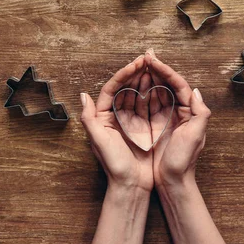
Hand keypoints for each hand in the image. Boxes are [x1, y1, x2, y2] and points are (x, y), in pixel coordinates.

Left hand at [80, 55, 153, 191]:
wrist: (131, 185)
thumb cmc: (114, 164)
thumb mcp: (99, 141)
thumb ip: (89, 118)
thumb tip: (84, 95)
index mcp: (102, 117)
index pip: (111, 88)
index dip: (123, 74)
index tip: (136, 63)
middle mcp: (114, 117)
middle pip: (124, 88)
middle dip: (135, 73)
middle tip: (147, 59)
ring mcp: (129, 122)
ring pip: (137, 95)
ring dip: (144, 80)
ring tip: (154, 67)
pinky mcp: (142, 128)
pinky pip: (147, 107)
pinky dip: (152, 95)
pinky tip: (160, 85)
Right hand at [145, 49, 226, 243]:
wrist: (172, 182)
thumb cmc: (184, 161)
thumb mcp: (196, 136)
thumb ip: (201, 112)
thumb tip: (195, 90)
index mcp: (191, 111)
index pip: (179, 84)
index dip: (166, 70)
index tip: (152, 59)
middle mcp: (180, 111)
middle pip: (168, 84)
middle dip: (157, 69)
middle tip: (145, 54)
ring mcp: (167, 118)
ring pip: (158, 92)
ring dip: (150, 77)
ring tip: (139, 64)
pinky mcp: (156, 126)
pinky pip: (149, 105)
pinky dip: (143, 93)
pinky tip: (135, 85)